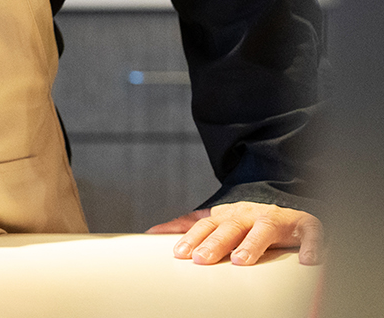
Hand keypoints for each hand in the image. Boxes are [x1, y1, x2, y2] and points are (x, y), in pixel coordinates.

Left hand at [147, 202, 321, 265]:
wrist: (287, 203)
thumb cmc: (247, 220)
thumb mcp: (217, 221)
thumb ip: (188, 226)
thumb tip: (154, 232)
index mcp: (228, 216)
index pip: (206, 225)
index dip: (192, 238)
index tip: (179, 253)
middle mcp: (250, 215)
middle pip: (230, 227)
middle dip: (215, 243)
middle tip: (202, 259)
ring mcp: (277, 219)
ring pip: (264, 229)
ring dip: (253, 244)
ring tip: (241, 260)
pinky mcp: (305, 225)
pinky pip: (311, 232)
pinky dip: (311, 245)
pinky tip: (307, 259)